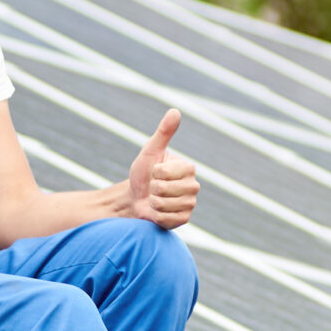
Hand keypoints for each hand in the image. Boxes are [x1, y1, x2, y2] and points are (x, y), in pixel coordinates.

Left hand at [125, 109, 199, 229]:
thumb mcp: (150, 151)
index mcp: (188, 168)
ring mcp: (190, 204)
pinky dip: (156, 216)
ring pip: (163, 204)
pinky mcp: (184, 219)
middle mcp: (194, 186)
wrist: (136, 198)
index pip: (164, 172)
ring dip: (153, 203)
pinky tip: (158, 212)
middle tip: (153, 188)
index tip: (154, 173)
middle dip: (152, 189)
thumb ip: (163, 132)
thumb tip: (175, 111)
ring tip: (154, 199)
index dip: (153, 173)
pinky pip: (166, 219)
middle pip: (163, 189)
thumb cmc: (143, 173)